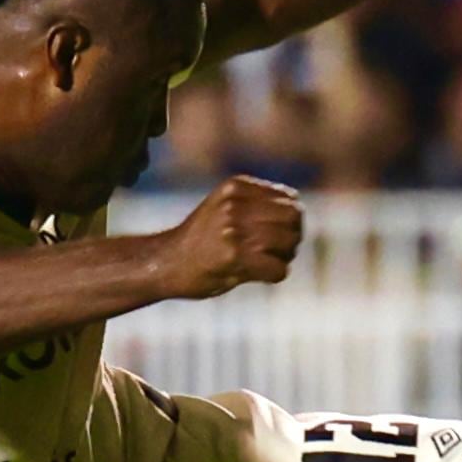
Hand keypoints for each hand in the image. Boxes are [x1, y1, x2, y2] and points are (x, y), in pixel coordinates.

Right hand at [160, 175, 302, 298]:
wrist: (164, 263)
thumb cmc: (200, 239)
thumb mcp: (225, 206)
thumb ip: (256, 203)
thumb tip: (298, 210)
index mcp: (236, 186)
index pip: (291, 198)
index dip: (291, 220)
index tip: (276, 235)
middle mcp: (235, 203)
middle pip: (294, 218)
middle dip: (292, 237)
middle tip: (277, 251)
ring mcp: (234, 229)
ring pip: (289, 242)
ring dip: (284, 257)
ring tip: (264, 263)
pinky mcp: (234, 257)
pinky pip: (279, 269)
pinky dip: (274, 275)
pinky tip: (257, 275)